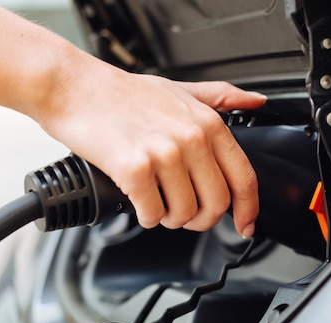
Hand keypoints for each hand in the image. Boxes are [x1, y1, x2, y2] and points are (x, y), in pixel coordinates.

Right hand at [36, 55, 265, 236]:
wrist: (75, 89)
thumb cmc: (124, 94)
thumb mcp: (181, 89)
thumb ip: (220, 97)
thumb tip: (255, 102)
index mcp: (208, 123)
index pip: (244, 178)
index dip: (248, 210)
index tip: (244, 225)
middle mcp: (191, 138)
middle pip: (216, 204)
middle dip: (201, 219)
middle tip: (185, 215)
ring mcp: (164, 154)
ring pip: (184, 213)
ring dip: (170, 219)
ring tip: (157, 203)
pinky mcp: (135, 168)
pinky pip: (153, 214)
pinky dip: (146, 217)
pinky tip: (139, 203)